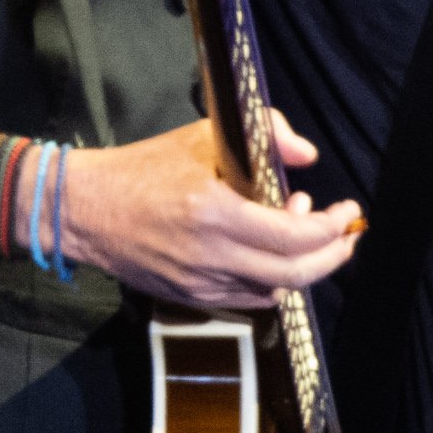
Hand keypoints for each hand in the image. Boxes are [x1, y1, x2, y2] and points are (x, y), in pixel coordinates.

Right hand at [63, 112, 362, 314]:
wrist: (85, 210)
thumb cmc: (144, 168)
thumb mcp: (202, 136)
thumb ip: (264, 134)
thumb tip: (306, 155)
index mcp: (214, 212)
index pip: (294, 236)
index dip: (332, 228)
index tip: (347, 211)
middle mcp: (210, 256)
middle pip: (295, 275)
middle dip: (333, 256)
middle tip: (346, 235)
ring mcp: (200, 283)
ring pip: (275, 291)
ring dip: (302, 266)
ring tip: (303, 233)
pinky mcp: (190, 298)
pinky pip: (249, 298)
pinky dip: (273, 281)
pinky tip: (272, 254)